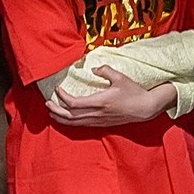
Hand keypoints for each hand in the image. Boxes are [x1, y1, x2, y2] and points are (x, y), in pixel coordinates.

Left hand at [45, 67, 174, 128]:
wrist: (147, 108)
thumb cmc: (135, 93)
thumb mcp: (121, 77)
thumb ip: (105, 70)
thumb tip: (94, 68)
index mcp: (100, 102)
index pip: (74, 103)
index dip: (62, 97)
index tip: (57, 89)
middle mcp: (98, 113)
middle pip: (70, 115)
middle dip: (56, 110)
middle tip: (47, 103)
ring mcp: (100, 120)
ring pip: (75, 123)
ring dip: (61, 118)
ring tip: (52, 113)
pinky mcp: (103, 124)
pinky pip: (83, 125)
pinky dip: (71, 122)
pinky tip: (67, 119)